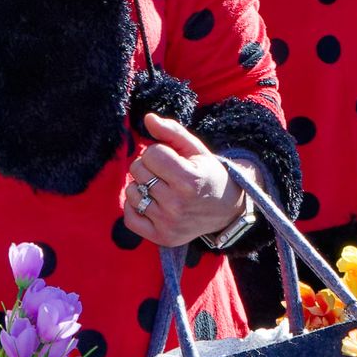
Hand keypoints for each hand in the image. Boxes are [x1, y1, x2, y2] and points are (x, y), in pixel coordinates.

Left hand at [123, 114, 240, 247]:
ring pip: (132, 192)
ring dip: (142, 186)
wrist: (226, 210)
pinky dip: (135, 206)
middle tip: (166, 172)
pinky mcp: (161, 237)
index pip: (151, 154)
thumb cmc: (208, 174)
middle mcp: (177, 204)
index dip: (159, 151)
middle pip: (138, 171)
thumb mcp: (196, 150)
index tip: (173, 158)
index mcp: (188, 180)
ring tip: (160, 187)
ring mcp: (168, 223)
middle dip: (149, 166)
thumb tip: (148, 118)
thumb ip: (172, 132)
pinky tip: (151, 202)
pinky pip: (130, 217)